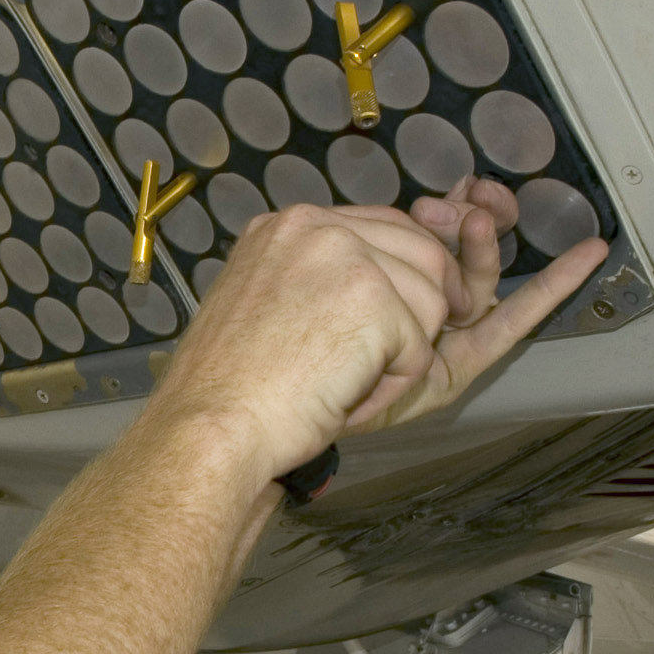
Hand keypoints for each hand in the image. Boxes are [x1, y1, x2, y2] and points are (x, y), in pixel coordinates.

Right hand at [152, 184, 607, 480]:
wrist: (211, 428)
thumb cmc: (233, 392)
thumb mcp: (273, 310)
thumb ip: (326, 282)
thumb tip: (399, 275)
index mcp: (286, 227)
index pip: (382, 227)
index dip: (417, 263)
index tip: (442, 284)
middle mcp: (316, 225)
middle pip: (424, 253)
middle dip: (434, 306)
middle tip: (397, 359)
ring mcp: (345, 255)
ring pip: (432, 297)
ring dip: (403, 354)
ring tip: (342, 385)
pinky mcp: (373, 294)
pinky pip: (421, 342)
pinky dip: (394, 382)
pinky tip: (346, 396)